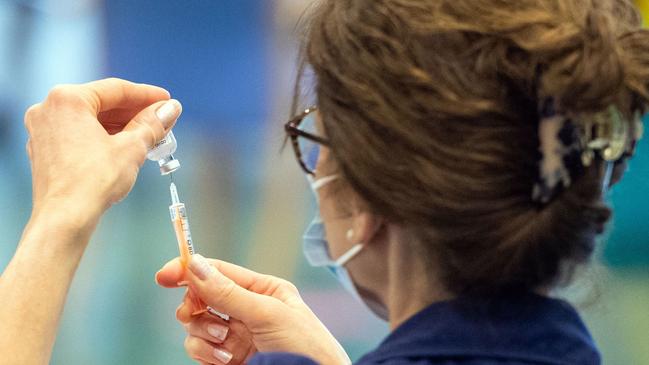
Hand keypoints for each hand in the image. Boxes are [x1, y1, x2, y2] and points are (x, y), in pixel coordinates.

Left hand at [24, 78, 180, 225]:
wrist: (65, 218)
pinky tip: (125, 147)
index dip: (146, 95)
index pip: (115, 89)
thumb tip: (170, 109)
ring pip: (90, 119)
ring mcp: (43, 130)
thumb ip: (152, 123)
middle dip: (134, 112)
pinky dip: (103, 137)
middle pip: (101, 103)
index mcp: (67, 99)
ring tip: (149, 135)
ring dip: (121, 126)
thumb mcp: (132, 147)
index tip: (166, 101)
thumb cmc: (92, 182)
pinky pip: (79, 134)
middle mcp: (49, 109)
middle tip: (162, 119)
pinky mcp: (45, 151)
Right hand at [156, 255, 350, 364]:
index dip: (189, 270)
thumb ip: (229, 293)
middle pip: (201, 296)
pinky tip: (225, 359)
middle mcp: (246, 309)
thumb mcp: (267, 314)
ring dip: (202, 332)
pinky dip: (204, 353)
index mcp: (262, 290)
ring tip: (224, 343)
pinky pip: (198, 348)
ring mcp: (235, 335)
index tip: (163, 275)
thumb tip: (195, 266)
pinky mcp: (226, 358)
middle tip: (193, 312)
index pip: (218, 272)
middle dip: (194, 305)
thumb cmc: (305, 347)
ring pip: (196, 324)